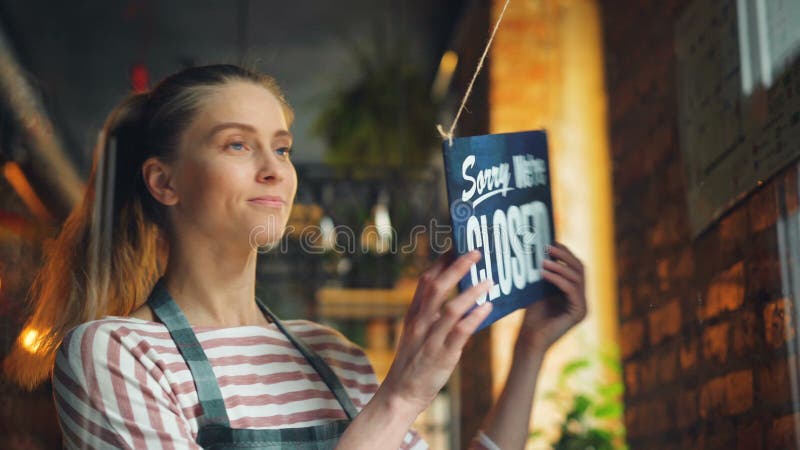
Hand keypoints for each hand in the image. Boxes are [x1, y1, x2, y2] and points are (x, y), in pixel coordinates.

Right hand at [380, 250, 492, 414]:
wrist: (400, 394)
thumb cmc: (413, 363)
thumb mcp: (416, 333)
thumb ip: (430, 315)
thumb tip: (455, 299)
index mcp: (414, 315)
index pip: (426, 281)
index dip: (442, 262)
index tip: (457, 246)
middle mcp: (420, 323)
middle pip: (436, 287)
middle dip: (457, 267)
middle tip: (476, 252)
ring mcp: (430, 339)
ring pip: (450, 308)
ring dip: (471, 291)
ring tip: (489, 279)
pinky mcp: (441, 356)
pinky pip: (459, 333)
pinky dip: (474, 318)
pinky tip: (488, 307)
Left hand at [518, 241, 586, 353]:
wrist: (529, 339)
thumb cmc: (531, 315)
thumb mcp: (540, 289)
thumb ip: (547, 273)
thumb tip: (544, 249)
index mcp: (576, 293)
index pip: (576, 267)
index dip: (566, 253)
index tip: (550, 242)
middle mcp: (583, 299)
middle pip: (580, 269)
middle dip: (565, 255)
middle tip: (548, 246)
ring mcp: (583, 307)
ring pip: (576, 277)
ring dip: (559, 266)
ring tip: (543, 260)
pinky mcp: (579, 313)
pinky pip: (571, 289)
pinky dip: (558, 278)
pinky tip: (544, 273)